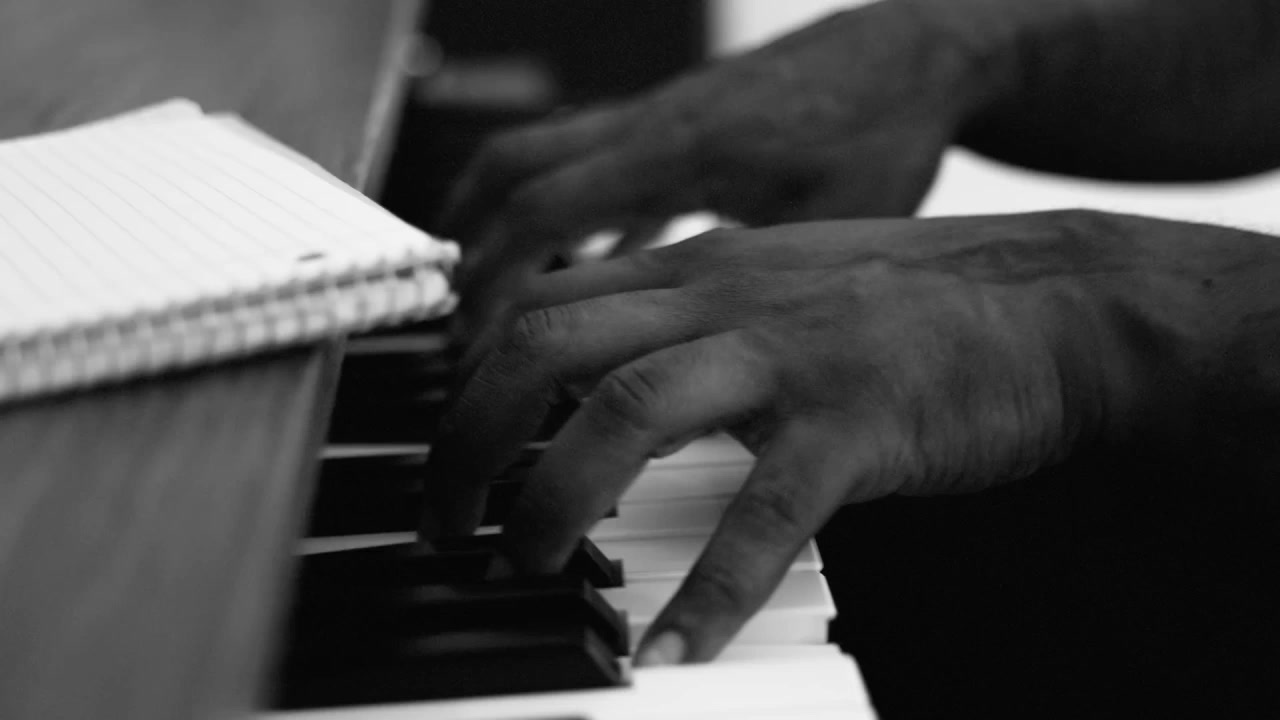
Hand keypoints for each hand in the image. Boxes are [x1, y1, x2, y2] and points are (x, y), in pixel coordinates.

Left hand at [425, 210, 1164, 664]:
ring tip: (523, 565)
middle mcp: (725, 297)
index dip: (471, 378)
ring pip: (628, 409)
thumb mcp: (776, 281)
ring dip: (556, 493)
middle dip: (472, 436)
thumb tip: (601, 370)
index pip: (541, 303)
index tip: (451, 449)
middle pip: (548, 345)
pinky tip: (668, 652)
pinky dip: (707, 590)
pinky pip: (765, 513)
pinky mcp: (858, 424)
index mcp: (698, 269)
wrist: (1054, 300)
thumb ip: (689, 313)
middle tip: (448, 519)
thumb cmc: (910, 302)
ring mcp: (789, 356)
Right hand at [435, 1, 993, 331]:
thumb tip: (701, 357)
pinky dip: (562, 213)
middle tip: (454, 321)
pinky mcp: (679, 126)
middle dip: (469, 247)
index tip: (474, 344)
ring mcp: (659, 119)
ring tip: (478, 289)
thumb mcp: (829, 226)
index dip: (497, 283)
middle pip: (512, 169)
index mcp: (680, 150)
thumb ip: (753, 285)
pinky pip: (591, 163)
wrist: (917, 53)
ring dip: (495, 218)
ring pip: (540, 155)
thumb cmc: (883, 130)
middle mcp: (652, 124)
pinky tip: (577, 264)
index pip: (545, 211)